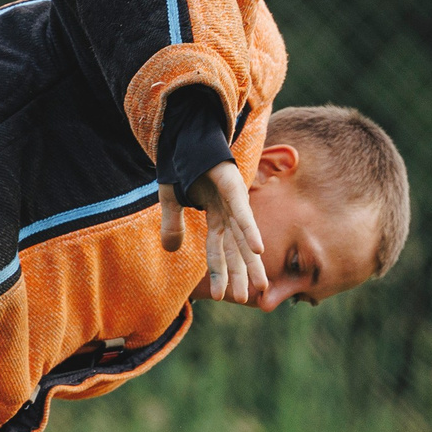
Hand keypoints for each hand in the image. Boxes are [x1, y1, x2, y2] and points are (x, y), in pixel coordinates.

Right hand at [158, 159, 268, 308]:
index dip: (220, 273)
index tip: (223, 297)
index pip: (218, 249)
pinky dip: (249, 230)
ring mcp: (233, 197)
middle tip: (250, 298)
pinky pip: (241, 211)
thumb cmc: (180, 163)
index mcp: (215, 214)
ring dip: (251, 262)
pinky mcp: (232, 184)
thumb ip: (172, 224)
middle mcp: (228, 210)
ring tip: (261, 286)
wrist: (183, 132)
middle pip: (236, 248)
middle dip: (243, 274)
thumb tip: (171, 249)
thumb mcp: (170, 199)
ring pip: (242, 236)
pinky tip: (257, 250)